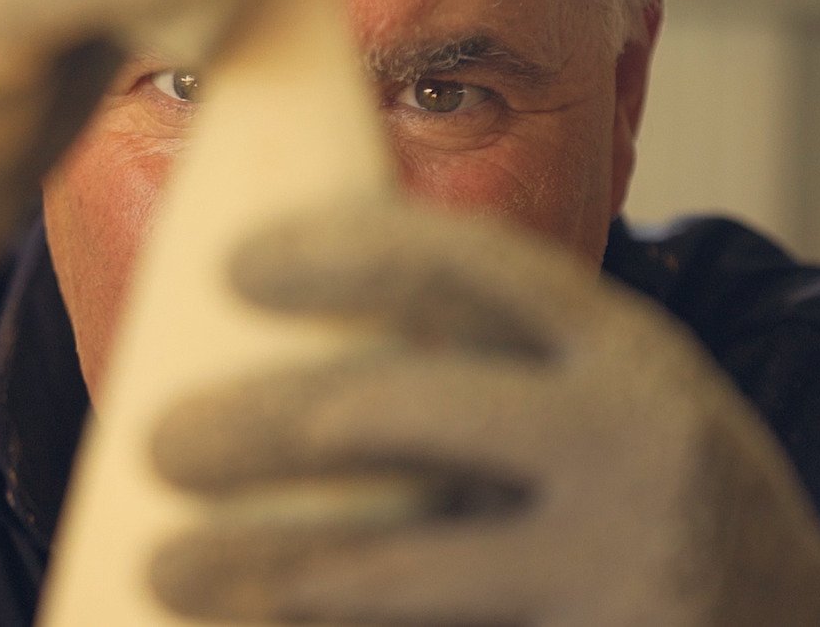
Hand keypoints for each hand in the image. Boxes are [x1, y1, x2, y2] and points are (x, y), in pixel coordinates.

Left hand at [148, 201, 819, 625]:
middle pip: (393, 409)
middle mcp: (627, 438)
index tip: (233, 266)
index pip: (466, 264)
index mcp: (625, 346)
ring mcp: (618, 564)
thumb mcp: (616, 397)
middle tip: (159, 444)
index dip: (340, 251)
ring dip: (258, 567)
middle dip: (254, 424)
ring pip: (390, 569)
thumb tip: (296, 336)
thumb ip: (501, 363)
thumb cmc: (660, 499)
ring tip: (167, 567)